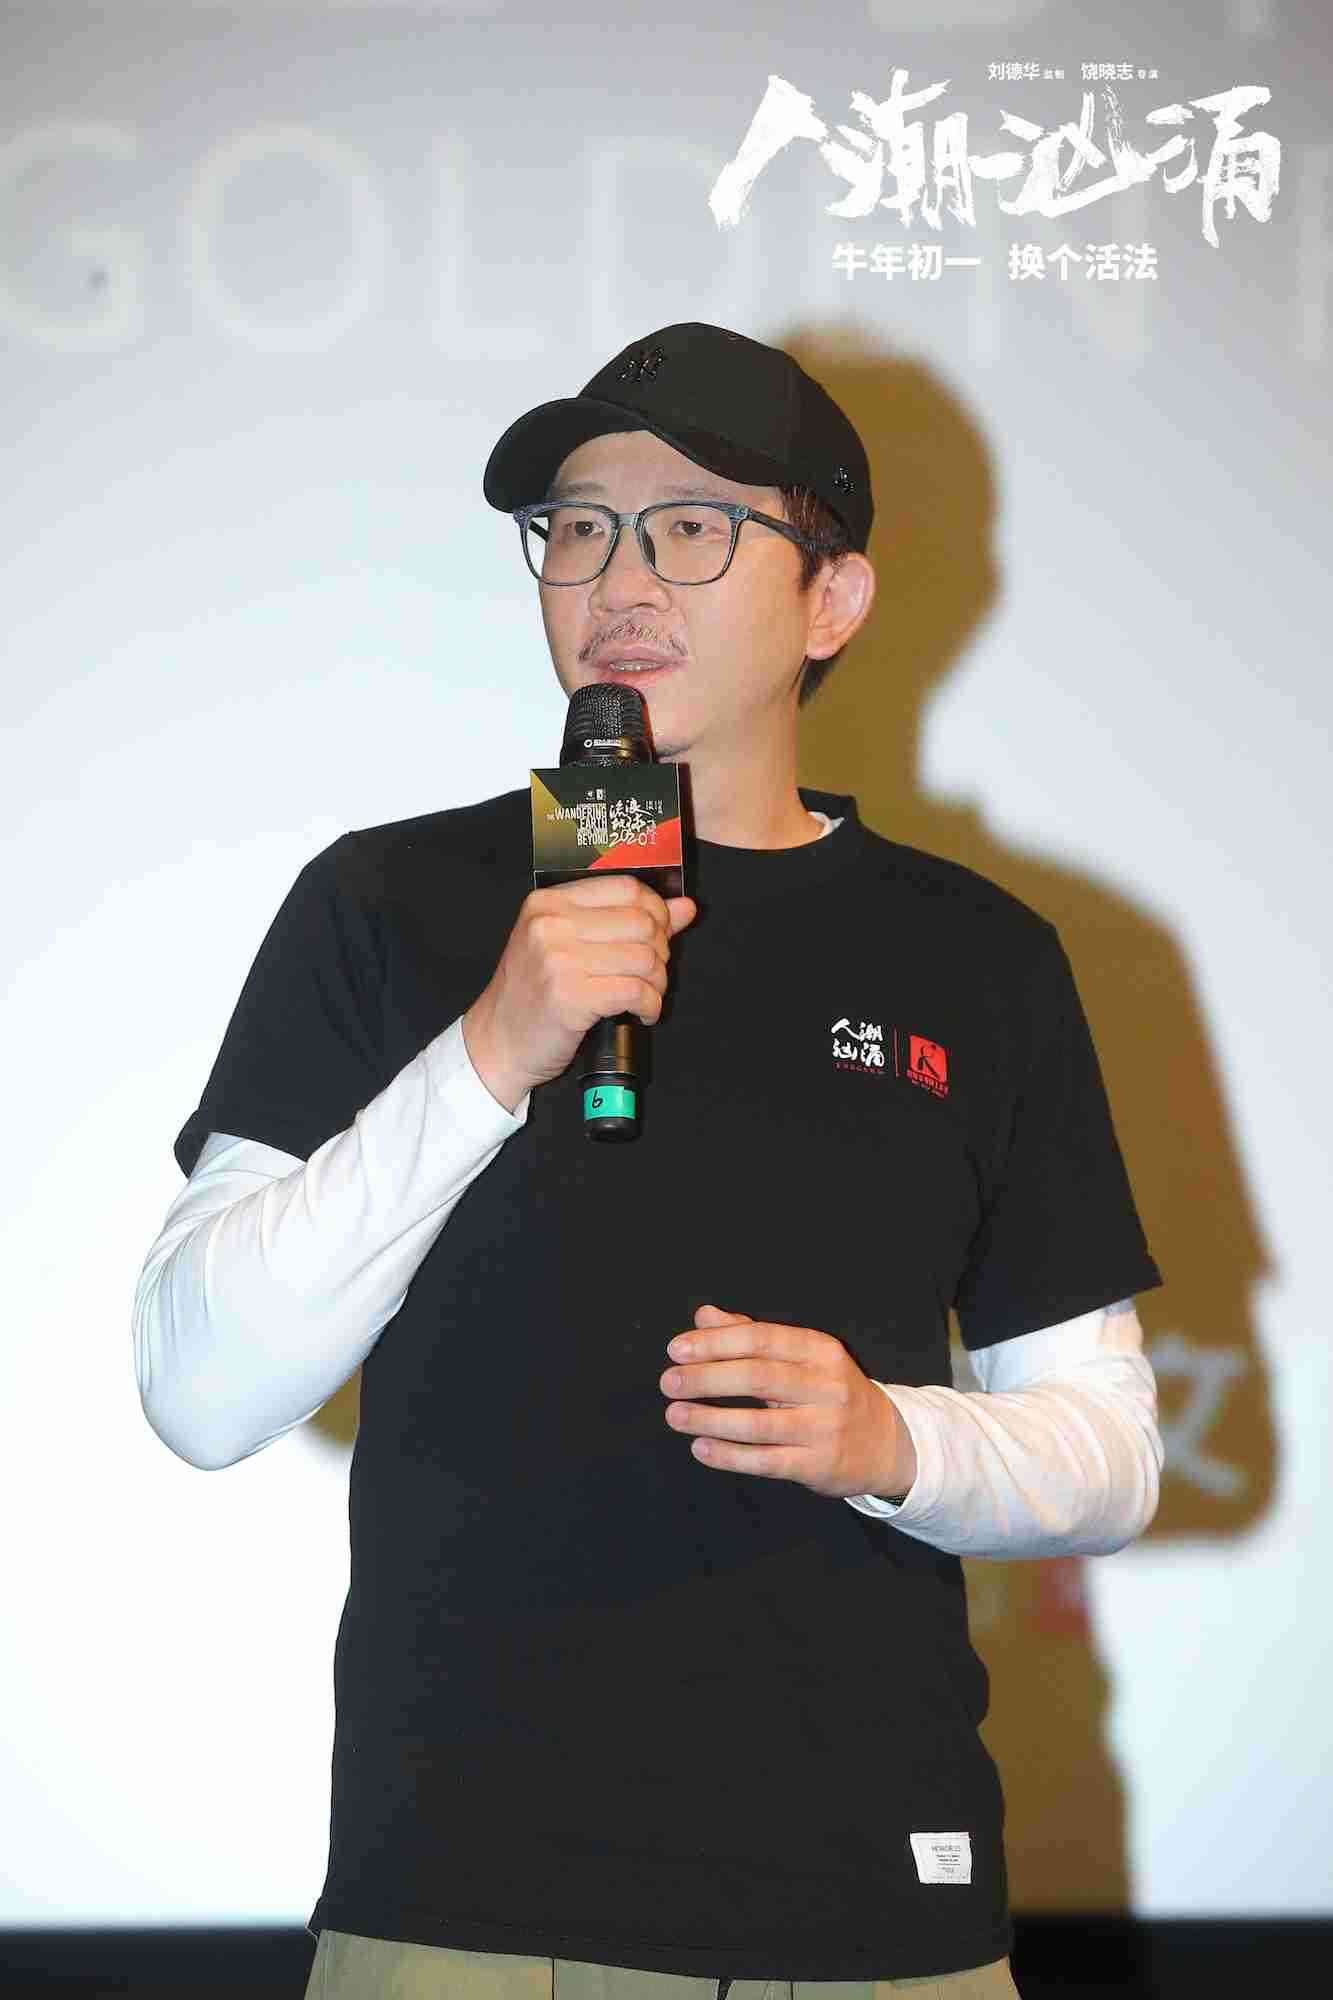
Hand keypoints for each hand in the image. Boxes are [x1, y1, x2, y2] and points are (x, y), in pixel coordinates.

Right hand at [462, 876, 696, 1111]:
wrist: (497, 1041)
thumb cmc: (533, 993)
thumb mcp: (567, 946)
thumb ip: (624, 921)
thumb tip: (685, 906)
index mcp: (548, 902)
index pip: (626, 887)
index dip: (657, 910)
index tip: (660, 934)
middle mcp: (550, 924)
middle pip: (641, 922)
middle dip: (661, 951)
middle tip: (651, 974)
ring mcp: (558, 960)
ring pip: (644, 958)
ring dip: (657, 983)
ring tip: (646, 996)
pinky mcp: (569, 997)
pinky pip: (635, 992)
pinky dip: (650, 1006)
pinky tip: (641, 1013)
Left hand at [659, 1304, 916, 1500]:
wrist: (886, 1443)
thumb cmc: (829, 1393)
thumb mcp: (802, 1357)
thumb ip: (751, 1335)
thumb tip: (703, 1316)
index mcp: (820, 1350)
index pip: (761, 1338)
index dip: (716, 1343)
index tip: (676, 1349)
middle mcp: (826, 1386)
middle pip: (757, 1376)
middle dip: (707, 1378)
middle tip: (669, 1381)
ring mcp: (825, 1428)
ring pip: (758, 1423)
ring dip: (710, 1418)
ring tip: (674, 1414)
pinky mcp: (819, 1465)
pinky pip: (766, 1461)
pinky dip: (729, 1455)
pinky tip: (700, 1448)